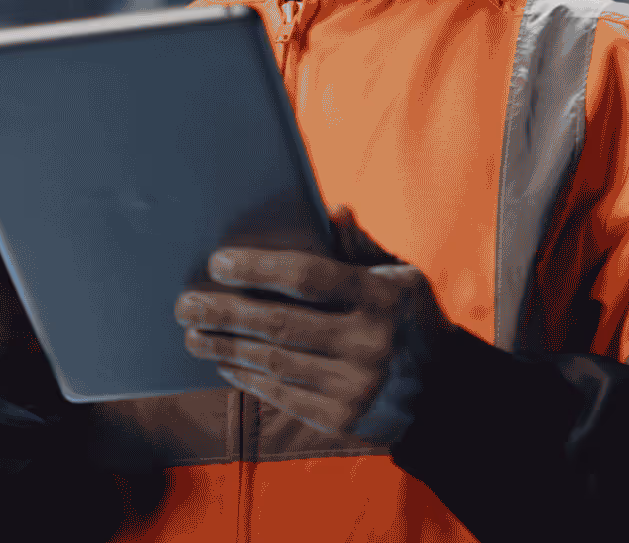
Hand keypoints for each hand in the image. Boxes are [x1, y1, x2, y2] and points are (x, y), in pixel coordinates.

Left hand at [173, 206, 450, 442]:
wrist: (443, 395)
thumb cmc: (410, 320)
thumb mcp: (400, 276)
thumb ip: (360, 247)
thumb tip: (330, 210)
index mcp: (381, 298)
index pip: (309, 278)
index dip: (259, 270)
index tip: (217, 263)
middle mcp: (370, 343)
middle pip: (279, 324)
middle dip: (224, 313)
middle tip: (184, 304)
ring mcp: (356, 386)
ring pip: (273, 362)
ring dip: (225, 347)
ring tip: (192, 335)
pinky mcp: (342, 418)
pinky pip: (282, 394)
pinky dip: (247, 377)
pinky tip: (225, 362)